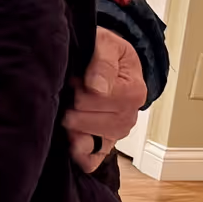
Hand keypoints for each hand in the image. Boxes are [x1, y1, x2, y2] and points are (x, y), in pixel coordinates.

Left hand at [62, 27, 145, 172]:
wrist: (109, 60)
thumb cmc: (107, 51)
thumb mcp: (106, 44)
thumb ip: (103, 62)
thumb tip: (97, 87)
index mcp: (134, 91)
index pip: (97, 99)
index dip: (79, 88)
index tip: (76, 79)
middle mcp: (130, 115)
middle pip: (91, 121)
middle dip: (74, 107)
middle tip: (70, 93)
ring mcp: (118, 131)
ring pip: (92, 140)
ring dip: (73, 128)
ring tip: (67, 111)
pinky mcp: (106, 141)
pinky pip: (96, 157)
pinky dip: (84, 157)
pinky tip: (73, 150)